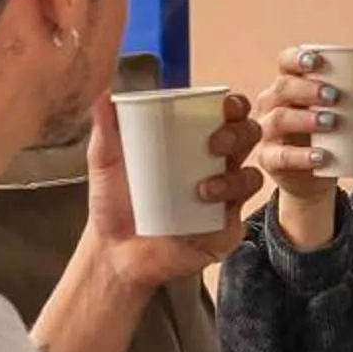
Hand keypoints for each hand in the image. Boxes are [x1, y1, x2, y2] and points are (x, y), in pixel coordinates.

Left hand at [84, 92, 262, 290]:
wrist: (114, 254)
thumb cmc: (114, 207)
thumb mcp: (106, 164)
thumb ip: (104, 131)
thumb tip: (102, 96)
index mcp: (194, 145)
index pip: (227, 117)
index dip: (235, 107)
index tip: (223, 107)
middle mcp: (215, 168)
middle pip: (248, 140)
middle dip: (240, 134)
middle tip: (214, 143)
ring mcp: (223, 200)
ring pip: (250, 176)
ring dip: (234, 177)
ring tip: (203, 189)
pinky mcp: (224, 230)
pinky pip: (240, 215)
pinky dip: (230, 206)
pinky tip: (209, 207)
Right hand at [250, 46, 345, 249]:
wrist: (316, 176)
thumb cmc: (331, 134)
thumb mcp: (348, 112)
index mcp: (290, 83)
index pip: (286, 61)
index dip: (298, 58)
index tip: (317, 61)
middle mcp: (273, 102)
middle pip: (283, 87)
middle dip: (308, 89)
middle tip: (335, 96)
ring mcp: (268, 131)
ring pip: (280, 118)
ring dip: (306, 119)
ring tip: (332, 122)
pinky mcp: (270, 159)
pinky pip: (281, 156)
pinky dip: (301, 156)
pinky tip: (322, 156)